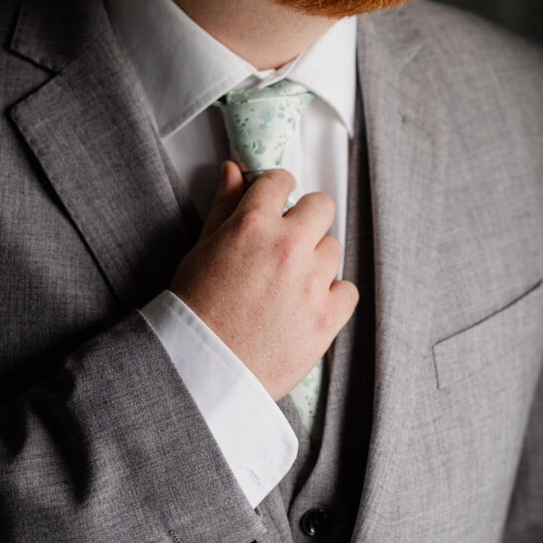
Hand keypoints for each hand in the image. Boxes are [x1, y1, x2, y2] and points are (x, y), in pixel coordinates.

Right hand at [170, 162, 358, 399]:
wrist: (201, 370)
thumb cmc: (194, 310)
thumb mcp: (200, 250)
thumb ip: (223, 207)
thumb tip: (233, 171)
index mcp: (252, 225)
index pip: (279, 181)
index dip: (277, 190)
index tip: (276, 201)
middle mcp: (287, 248)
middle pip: (321, 207)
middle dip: (306, 218)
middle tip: (289, 241)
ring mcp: (312, 282)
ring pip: (333, 249)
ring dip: (315, 260)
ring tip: (289, 284)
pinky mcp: (328, 317)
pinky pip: (348, 289)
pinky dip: (332, 296)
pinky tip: (308, 306)